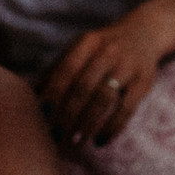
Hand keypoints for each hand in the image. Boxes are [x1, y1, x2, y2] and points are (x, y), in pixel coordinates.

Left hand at [41, 15, 160, 145]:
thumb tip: (30, 96)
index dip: (53, 92)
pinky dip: (113, 127)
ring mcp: (128, 66)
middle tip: (55, 136)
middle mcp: (108, 51)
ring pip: (104, 98)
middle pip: (84, 86)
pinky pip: (127, 108)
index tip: (41, 115)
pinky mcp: (144, 81)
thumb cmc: (102, 48)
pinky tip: (100, 141)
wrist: (145, 32)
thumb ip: (57, 70)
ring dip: (88, 123)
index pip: (66, 69)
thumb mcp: (81, 49)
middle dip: (68, 113)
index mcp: (87, 42)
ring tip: (76, 142)